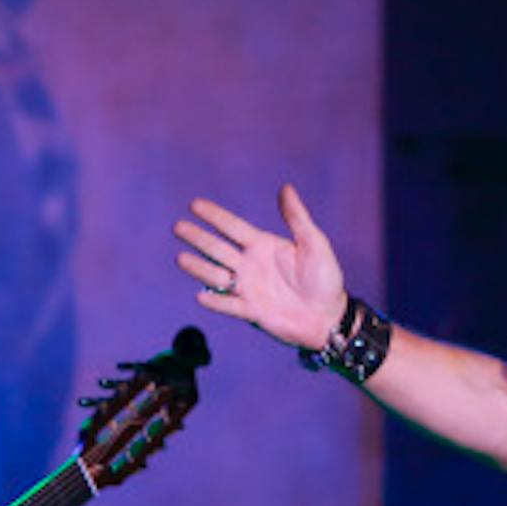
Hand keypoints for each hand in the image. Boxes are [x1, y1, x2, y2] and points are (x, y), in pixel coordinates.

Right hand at [175, 185, 347, 350]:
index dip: (214, 216)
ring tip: (181, 259)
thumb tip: (285, 188)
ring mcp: (248, 288)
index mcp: (263, 246)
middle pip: (218, 248)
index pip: (233, 227)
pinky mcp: (252, 311)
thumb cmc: (325, 279)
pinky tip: (202, 295)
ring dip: (199, 268)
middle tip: (178, 226)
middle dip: (198, 238)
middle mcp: (250, 265)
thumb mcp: (314, 244)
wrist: (329, 317)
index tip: (194, 204)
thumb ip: (297, 218)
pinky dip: (216, 301)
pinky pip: (229, 305)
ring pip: (217, 276)